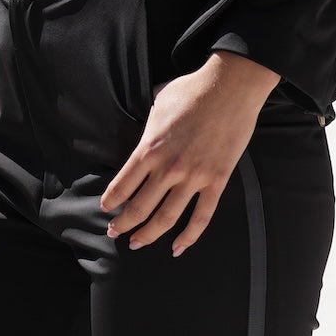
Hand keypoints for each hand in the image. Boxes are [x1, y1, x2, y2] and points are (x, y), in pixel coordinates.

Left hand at [99, 50, 281, 256]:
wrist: (230, 87)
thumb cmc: (191, 91)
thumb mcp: (157, 104)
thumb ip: (148, 126)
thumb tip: (145, 130)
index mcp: (149, 148)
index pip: (122, 185)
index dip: (111, 202)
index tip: (106, 209)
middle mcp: (168, 167)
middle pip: (140, 207)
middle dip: (123, 224)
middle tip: (114, 232)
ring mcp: (193, 177)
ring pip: (166, 218)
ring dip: (148, 235)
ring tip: (136, 243)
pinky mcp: (217, 181)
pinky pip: (201, 217)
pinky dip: (188, 236)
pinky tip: (177, 248)